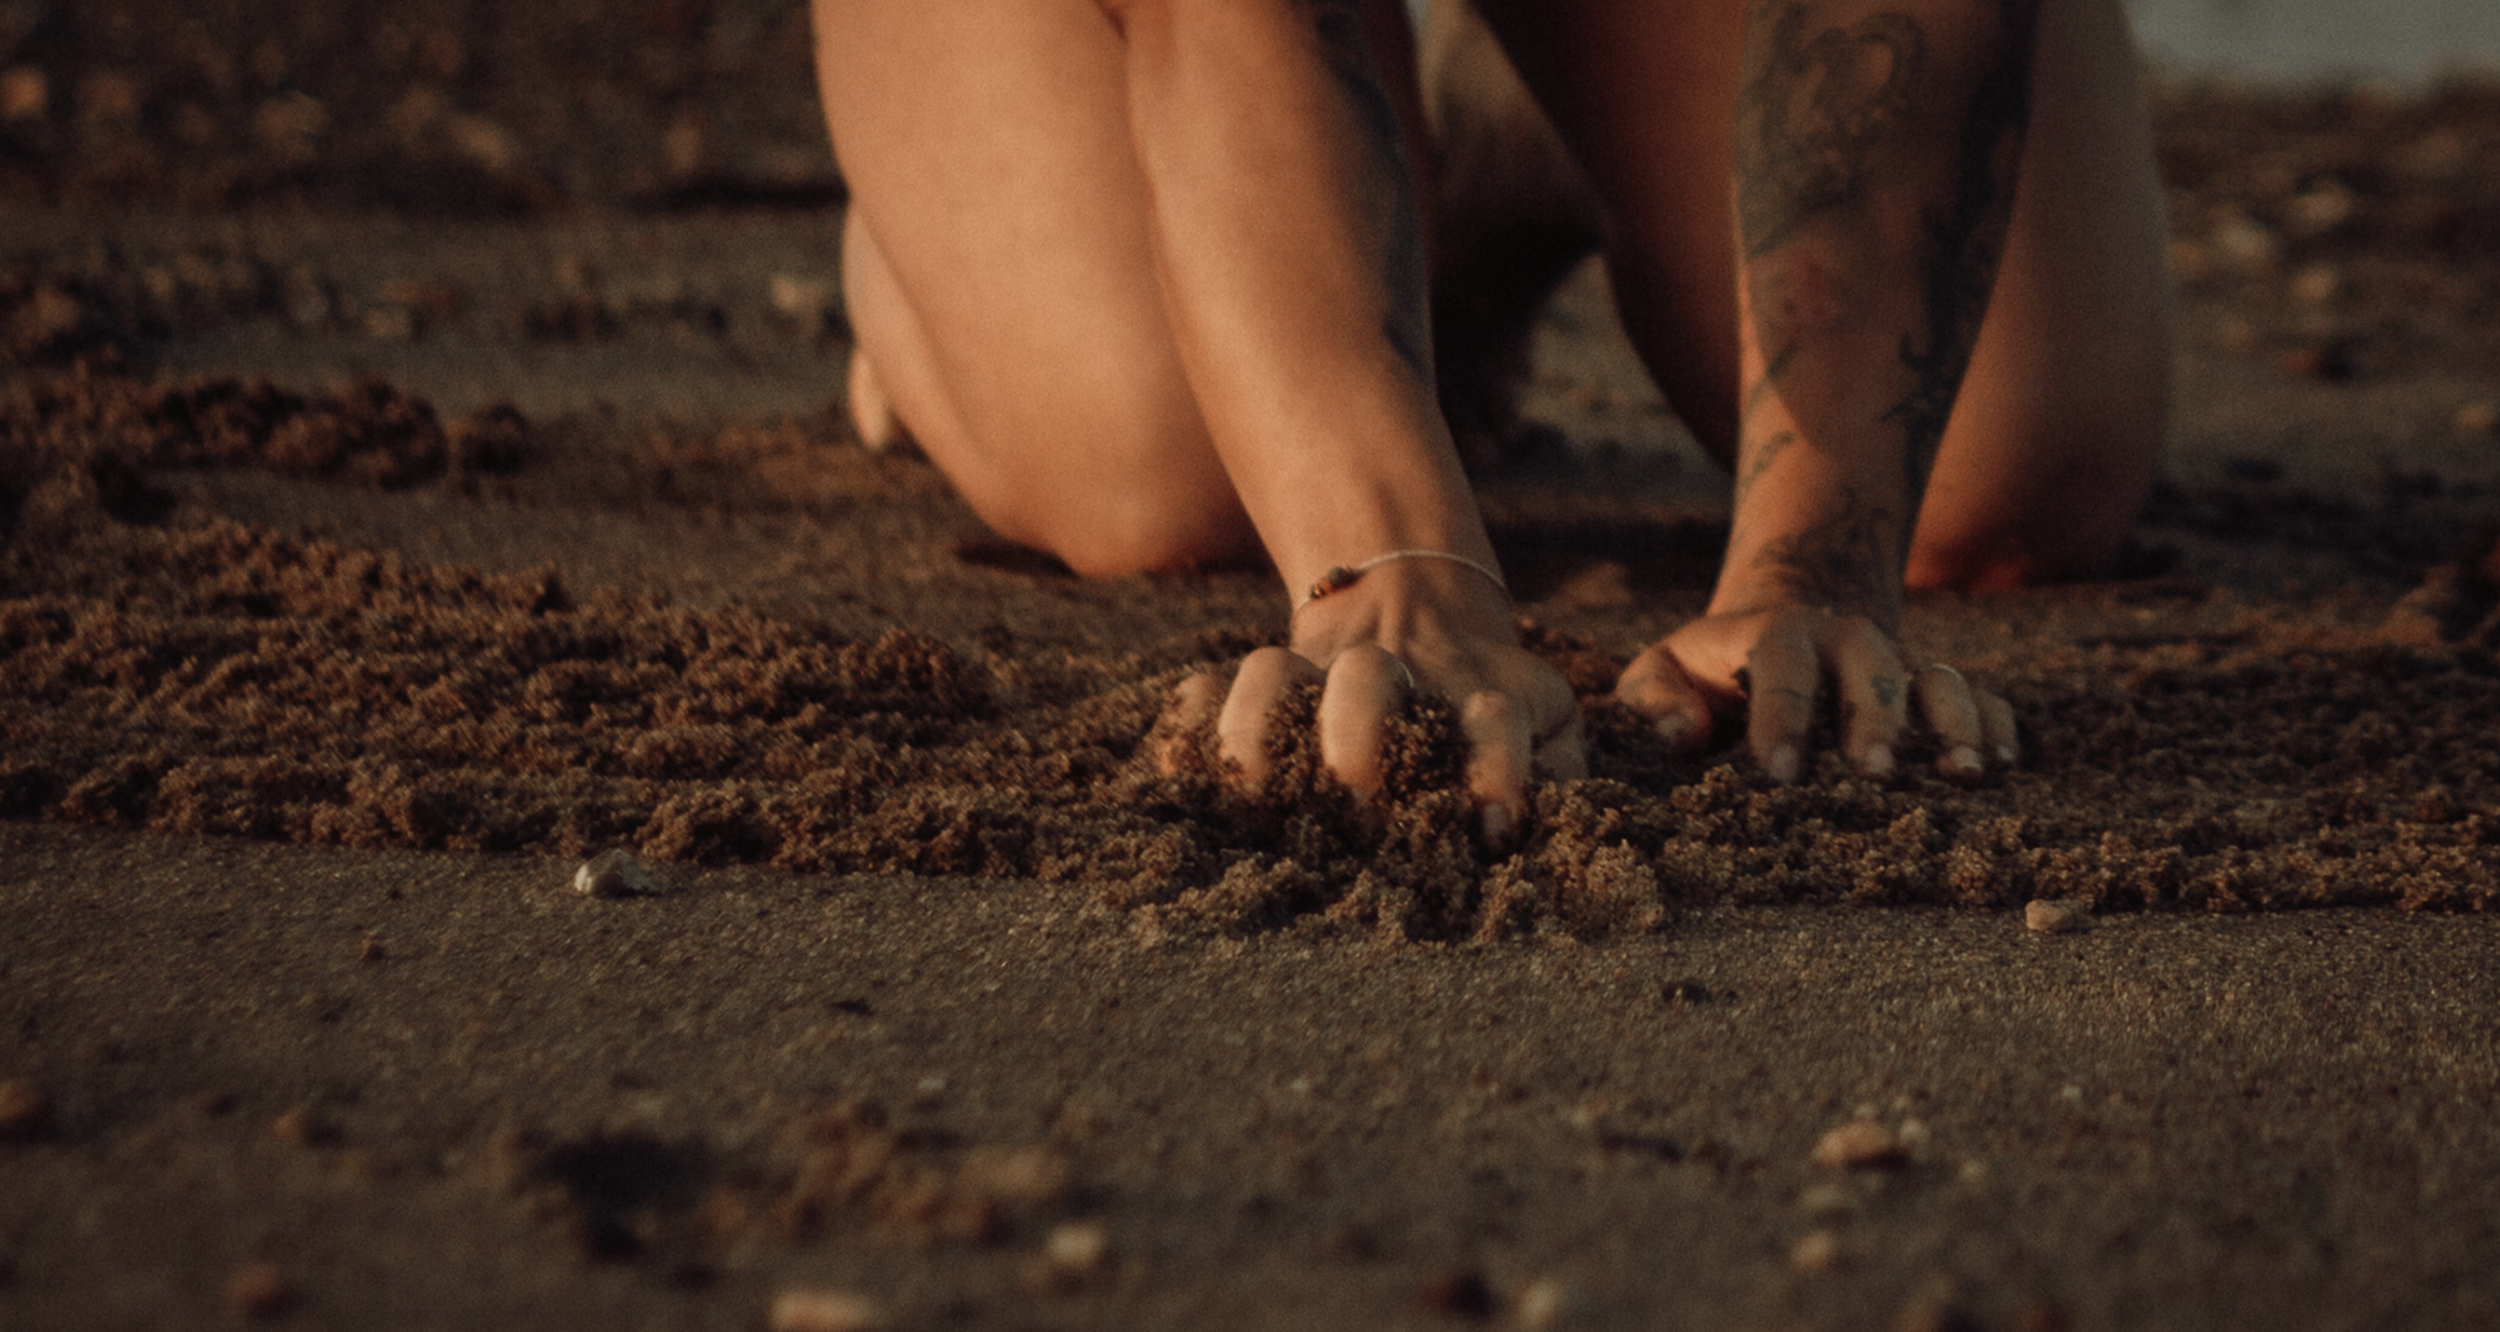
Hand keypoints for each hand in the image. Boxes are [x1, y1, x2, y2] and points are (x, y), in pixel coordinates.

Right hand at [1159, 559, 1585, 848]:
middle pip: (1364, 678)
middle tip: (1356, 794)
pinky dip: (1185, 723)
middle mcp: (1388, 676)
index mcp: (1469, 691)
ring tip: (1250, 795)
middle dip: (1357, 733)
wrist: (1416, 599)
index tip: (1493, 826)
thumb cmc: (1484, 699)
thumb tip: (1526, 827)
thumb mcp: (1542, 716)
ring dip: (1255, 727)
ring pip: (1270, 674)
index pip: (1493, 718)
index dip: (1496, 766)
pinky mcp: (1257, 683)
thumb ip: (1554, 762)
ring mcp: (1313, 675)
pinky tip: (1179, 770)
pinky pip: (1203, 689)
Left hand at [1614, 605, 2016, 782]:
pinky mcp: (1937, 686)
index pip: (1781, 666)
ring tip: (1964, 774)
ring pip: (1941, 679)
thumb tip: (1684, 734)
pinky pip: (1984, 697)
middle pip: (1872, 669)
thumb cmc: (1707, 669)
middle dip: (1875, 720)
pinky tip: (2005, 768)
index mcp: (1776, 633)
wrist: (1780, 626)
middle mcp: (1849, 641)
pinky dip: (1998, 727)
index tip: (1777, 774)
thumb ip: (1653, 697)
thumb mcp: (1660, 671)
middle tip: (1874, 775)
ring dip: (1956, 724)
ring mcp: (1901, 662)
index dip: (1780, 716)